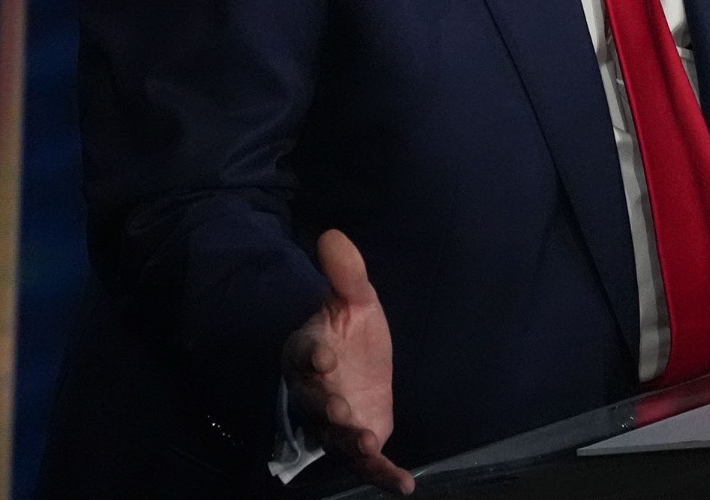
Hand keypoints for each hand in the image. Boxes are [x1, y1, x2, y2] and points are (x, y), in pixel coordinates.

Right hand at [283, 230, 413, 494]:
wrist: (359, 365)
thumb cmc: (350, 330)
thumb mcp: (356, 300)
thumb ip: (347, 274)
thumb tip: (334, 234)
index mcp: (310, 352)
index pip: (304, 353)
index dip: (312, 354)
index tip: (323, 353)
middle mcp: (317, 393)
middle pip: (315, 403)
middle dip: (327, 407)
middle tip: (341, 410)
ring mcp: (336, 423)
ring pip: (336, 437)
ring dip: (349, 442)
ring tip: (367, 443)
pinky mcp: (360, 443)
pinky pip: (368, 464)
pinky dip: (383, 475)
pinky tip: (404, 485)